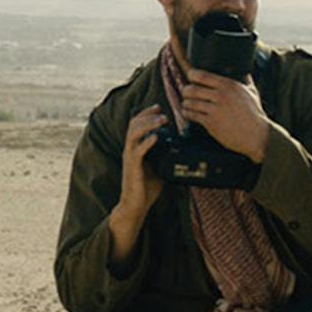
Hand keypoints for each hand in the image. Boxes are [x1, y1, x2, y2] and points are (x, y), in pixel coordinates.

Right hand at [109, 104, 167, 268]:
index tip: (159, 107)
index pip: (137, 124)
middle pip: (134, 124)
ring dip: (148, 124)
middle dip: (148, 115)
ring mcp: (130, 157)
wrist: (135, 205)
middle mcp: (130, 149)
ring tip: (161, 120)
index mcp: (135, 148)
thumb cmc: (146, 188)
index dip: (147, 113)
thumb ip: (164, 157)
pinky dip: (147, 142)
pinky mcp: (132, 166)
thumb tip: (181, 149)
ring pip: (134, 133)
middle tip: (162, 112)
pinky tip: (155, 138)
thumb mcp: (159, 168)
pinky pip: (137, 150)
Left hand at [179, 69, 273, 161]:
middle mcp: (221, 96)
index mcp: (229, 85)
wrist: (257, 136)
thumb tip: (244, 70)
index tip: (190, 76)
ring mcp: (215, 110)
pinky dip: (187, 113)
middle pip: (192, 89)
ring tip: (186, 103)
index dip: (192, 75)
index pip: (202, 75)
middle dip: (186, 90)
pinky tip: (187, 112)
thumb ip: (246, 81)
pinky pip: (192, 115)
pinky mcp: (211, 123)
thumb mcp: (252, 93)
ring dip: (186, 103)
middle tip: (185, 92)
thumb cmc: (255, 114)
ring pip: (190, 102)